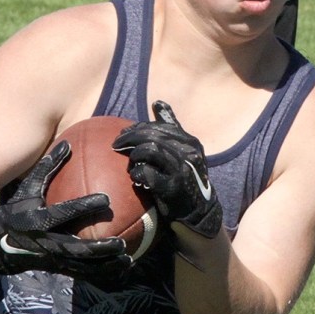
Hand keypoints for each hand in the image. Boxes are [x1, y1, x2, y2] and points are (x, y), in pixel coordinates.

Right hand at [0, 141, 135, 280]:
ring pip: (81, 267)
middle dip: (99, 248)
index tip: (106, 200)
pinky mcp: (56, 270)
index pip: (63, 213)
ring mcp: (51, 260)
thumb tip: (67, 144)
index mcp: (36, 220)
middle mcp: (45, 243)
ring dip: (104, 266)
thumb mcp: (27, 188)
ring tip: (126, 261)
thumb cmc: (15, 210)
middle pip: (76, 249)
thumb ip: (47, 167)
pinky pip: (81, 275)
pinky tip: (119, 270)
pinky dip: (101, 275)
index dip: (84, 207)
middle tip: (121, 242)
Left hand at [112, 101, 222, 242]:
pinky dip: (137, 173)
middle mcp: (189, 153)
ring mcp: (182, 170)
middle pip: (152, 135)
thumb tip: (158, 103)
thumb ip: (172, 128)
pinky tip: (136, 177)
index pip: (159, 126)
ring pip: (149, 150)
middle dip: (129, 137)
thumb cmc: (185, 177)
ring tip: (130, 162)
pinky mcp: (173, 188)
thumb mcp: (183, 151)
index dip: (138, 128)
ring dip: (134, 155)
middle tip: (115, 144)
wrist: (198, 211)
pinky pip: (147, 173)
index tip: (123, 133)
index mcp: (190, 142)